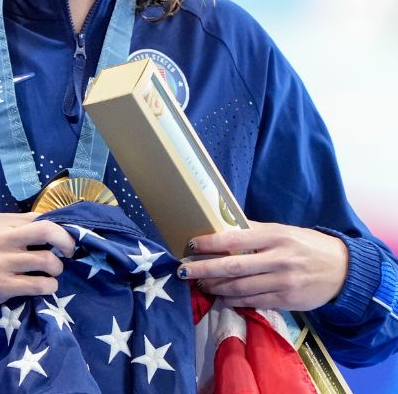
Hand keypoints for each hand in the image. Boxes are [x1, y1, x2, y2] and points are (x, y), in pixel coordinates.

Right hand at [0, 212, 76, 311]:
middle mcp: (3, 239)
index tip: (64, 239)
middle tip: (69, 252)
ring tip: (51, 274)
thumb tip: (49, 227)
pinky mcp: (3, 285)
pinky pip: (38, 285)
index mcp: (1, 222)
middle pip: (48, 232)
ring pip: (47, 261)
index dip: (59, 228)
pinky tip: (45, 287)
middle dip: (66, 242)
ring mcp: (3, 262)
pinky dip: (49, 287)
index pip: (40, 218)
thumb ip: (15, 227)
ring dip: (56, 269)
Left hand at [177, 221, 347, 310]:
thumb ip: (254, 230)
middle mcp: (278, 259)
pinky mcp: (287, 301)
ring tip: (200, 284)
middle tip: (183, 271)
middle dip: (203, 270)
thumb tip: (221, 225)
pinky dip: (234, 300)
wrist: (343, 270)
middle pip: (233, 267)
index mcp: (275, 236)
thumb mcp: (283, 231)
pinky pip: (253, 302)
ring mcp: (283, 282)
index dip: (210, 243)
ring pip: (240, 288)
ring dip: (215, 287)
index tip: (191, 245)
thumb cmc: (306, 245)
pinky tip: (222, 297)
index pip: (235, 239)